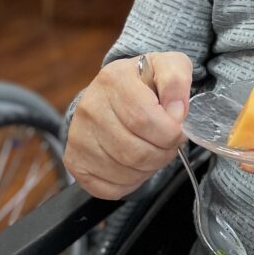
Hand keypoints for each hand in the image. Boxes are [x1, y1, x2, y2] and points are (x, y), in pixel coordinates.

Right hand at [64, 52, 192, 198]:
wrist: (116, 93)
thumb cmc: (146, 82)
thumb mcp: (168, 66)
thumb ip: (177, 81)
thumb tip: (176, 111)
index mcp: (113, 79)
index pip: (144, 119)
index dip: (170, 132)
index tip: (178, 130)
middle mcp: (89, 107)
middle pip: (135, 151)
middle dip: (163, 153)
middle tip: (169, 145)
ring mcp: (78, 136)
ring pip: (124, 171)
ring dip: (149, 169)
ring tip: (153, 151)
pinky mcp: (75, 161)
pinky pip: (108, 188)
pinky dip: (130, 183)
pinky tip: (136, 164)